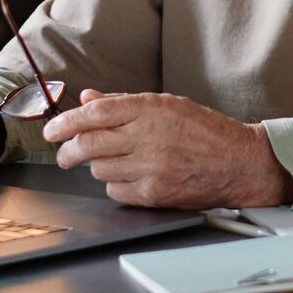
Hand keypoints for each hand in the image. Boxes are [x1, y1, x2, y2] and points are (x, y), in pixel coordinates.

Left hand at [42, 90, 291, 209]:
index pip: (95, 113)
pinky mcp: (153, 193)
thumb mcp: (167, 105)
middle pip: (89, 143)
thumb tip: (88, 99)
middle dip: (68, 150)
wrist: (239, 163)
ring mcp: (150, 167)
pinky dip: (115, 184)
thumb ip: (124, 103)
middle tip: (63, 153)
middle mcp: (148, 137)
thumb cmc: (206, 132)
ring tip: (113, 160)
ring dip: (97, 165)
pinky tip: (130, 176)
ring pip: (99, 169)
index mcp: (151, 109)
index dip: (66, 121)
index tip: (53, 130)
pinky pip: (115, 190)